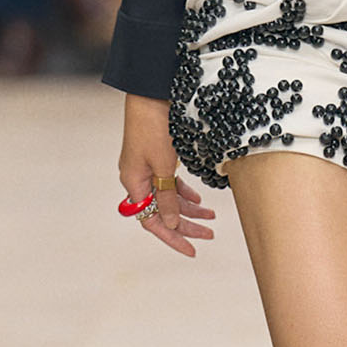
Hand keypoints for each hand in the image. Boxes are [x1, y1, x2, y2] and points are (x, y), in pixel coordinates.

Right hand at [116, 95, 215, 256]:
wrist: (152, 95)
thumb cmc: (154, 128)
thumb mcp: (162, 166)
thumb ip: (166, 197)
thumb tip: (169, 225)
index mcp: (134, 184)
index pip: (152, 222)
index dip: (173, 238)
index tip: (193, 250)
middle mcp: (137, 180)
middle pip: (162, 212)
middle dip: (186, 225)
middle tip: (211, 234)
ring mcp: (147, 169)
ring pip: (168, 198)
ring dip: (189, 209)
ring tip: (212, 216)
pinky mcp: (157, 159)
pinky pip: (170, 183)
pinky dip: (184, 192)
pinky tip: (199, 198)